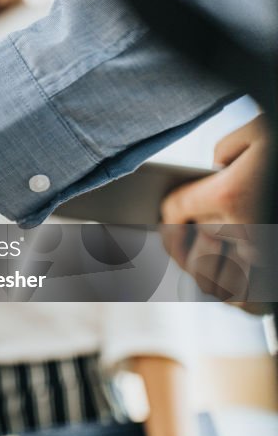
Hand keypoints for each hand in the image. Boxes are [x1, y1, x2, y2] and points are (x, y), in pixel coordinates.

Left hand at [160, 115, 270, 311]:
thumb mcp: (258, 132)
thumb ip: (226, 152)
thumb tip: (217, 171)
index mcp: (232, 196)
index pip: (177, 209)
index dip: (168, 209)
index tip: (167, 212)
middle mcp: (248, 233)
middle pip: (194, 245)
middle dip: (182, 239)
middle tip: (180, 231)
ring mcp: (268, 260)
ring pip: (214, 280)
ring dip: (203, 269)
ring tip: (198, 257)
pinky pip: (250, 303)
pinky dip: (235, 298)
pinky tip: (230, 283)